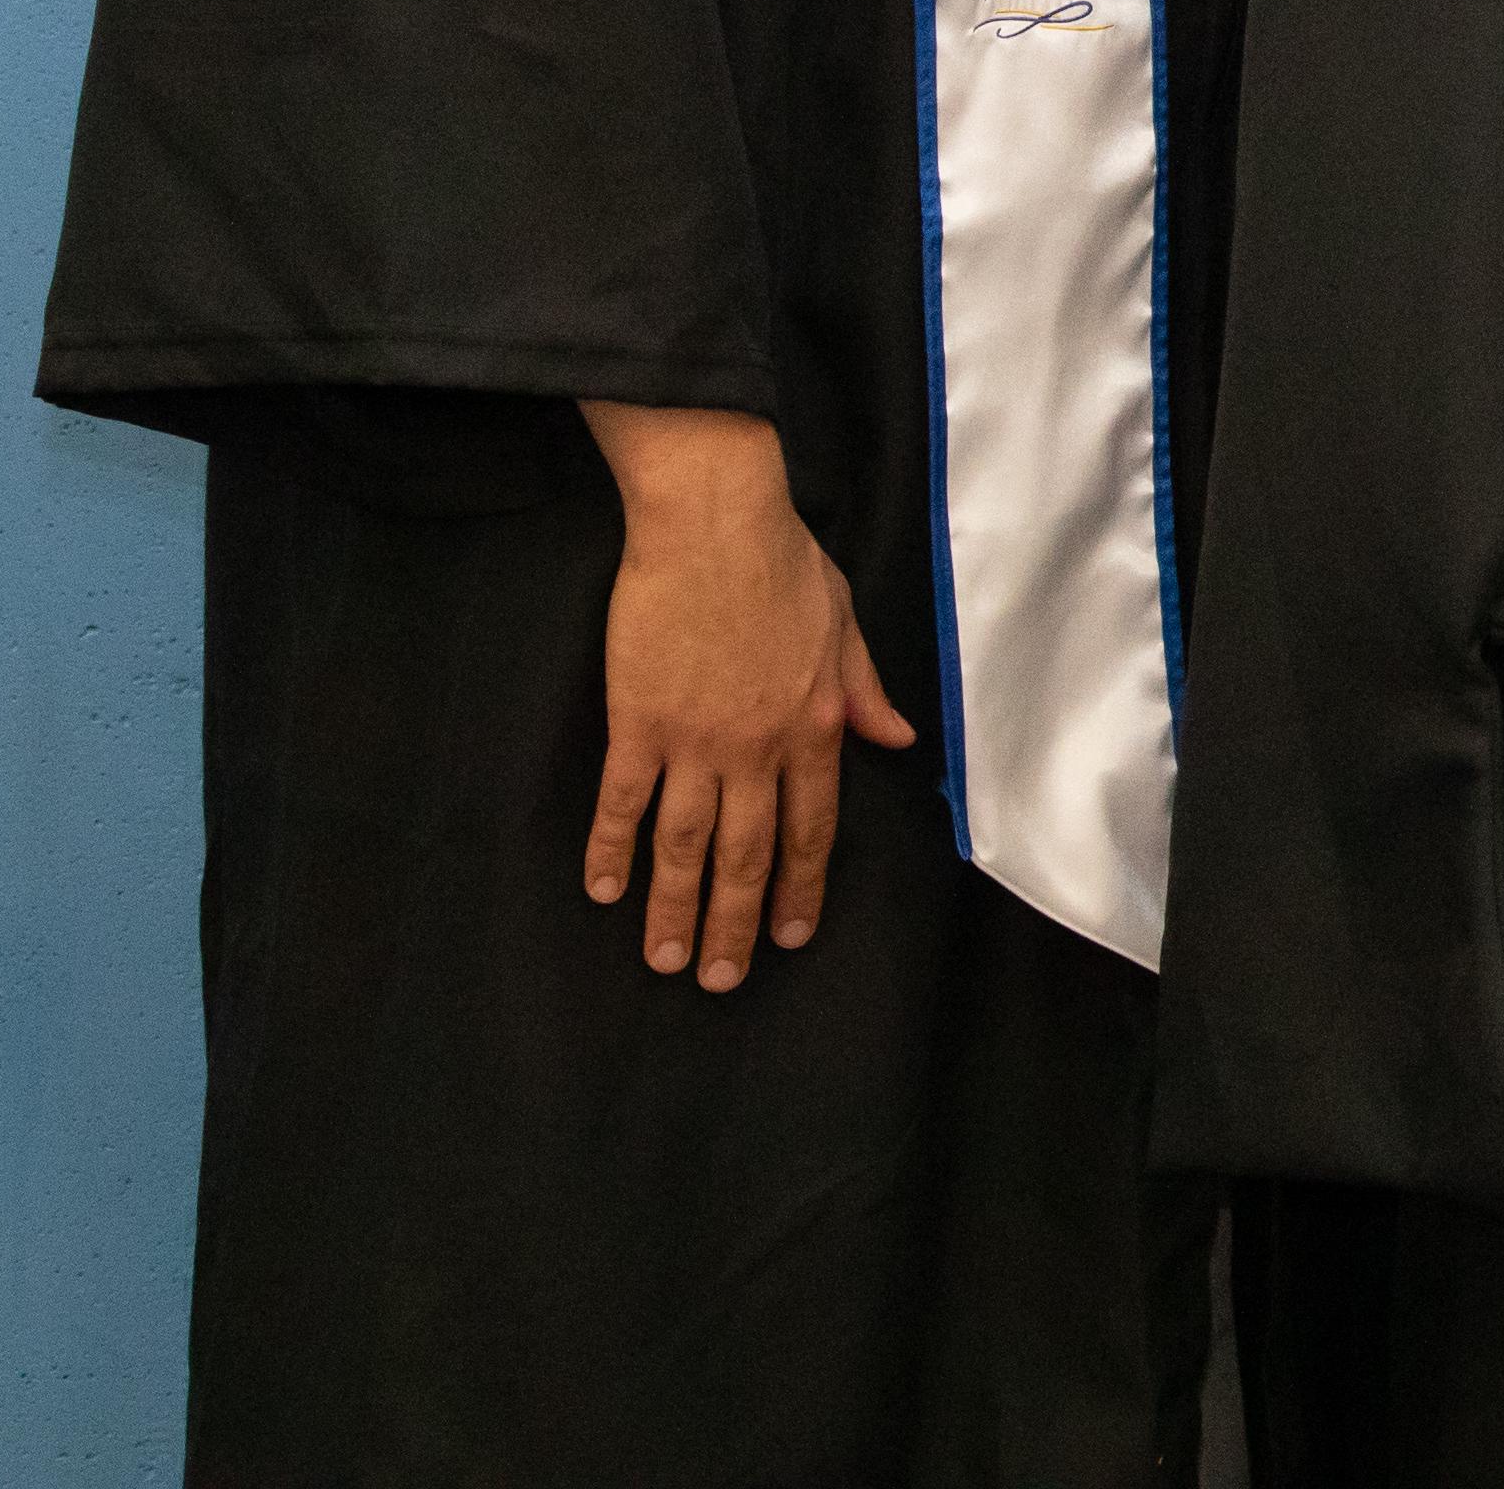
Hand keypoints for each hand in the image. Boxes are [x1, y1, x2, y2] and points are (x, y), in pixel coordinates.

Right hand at [574, 402, 917, 992]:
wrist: (715, 523)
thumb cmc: (784, 563)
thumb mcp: (846, 625)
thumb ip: (866, 690)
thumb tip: (898, 738)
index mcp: (815, 726)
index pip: (812, 830)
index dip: (799, 889)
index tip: (789, 937)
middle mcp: (758, 747)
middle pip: (746, 855)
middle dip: (735, 925)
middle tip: (721, 981)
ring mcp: (695, 739)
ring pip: (686, 844)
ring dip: (675, 908)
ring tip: (666, 960)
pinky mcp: (638, 721)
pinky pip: (622, 800)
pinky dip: (611, 848)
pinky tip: (605, 889)